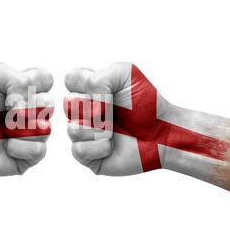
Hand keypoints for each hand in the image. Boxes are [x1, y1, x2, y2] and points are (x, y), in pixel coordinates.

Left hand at [0, 62, 53, 178]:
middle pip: (50, 103)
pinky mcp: (31, 155)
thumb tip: (30, 104)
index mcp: (28, 89)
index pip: (47, 80)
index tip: (7, 93)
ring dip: (18, 127)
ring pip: (46, 128)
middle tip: (4, 112)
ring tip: (3, 129)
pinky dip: (18, 146)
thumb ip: (18, 77)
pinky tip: (5, 145)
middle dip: (22, 107)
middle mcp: (35, 110)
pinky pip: (39, 149)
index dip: (29, 85)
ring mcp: (35, 133)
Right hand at [64, 62, 229, 175]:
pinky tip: (112, 145)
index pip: (70, 79)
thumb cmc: (146, 104)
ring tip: (114, 130)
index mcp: (90, 88)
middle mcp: (83, 110)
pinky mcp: (87, 156)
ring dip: (98, 129)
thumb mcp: (126, 74)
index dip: (86, 84)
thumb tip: (87, 106)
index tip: (107, 90)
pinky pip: (78, 150)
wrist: (162, 133)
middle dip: (94, 107)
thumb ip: (98, 78)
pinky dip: (99, 147)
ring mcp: (84, 133)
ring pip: (71, 128)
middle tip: (112, 112)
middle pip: (67, 103)